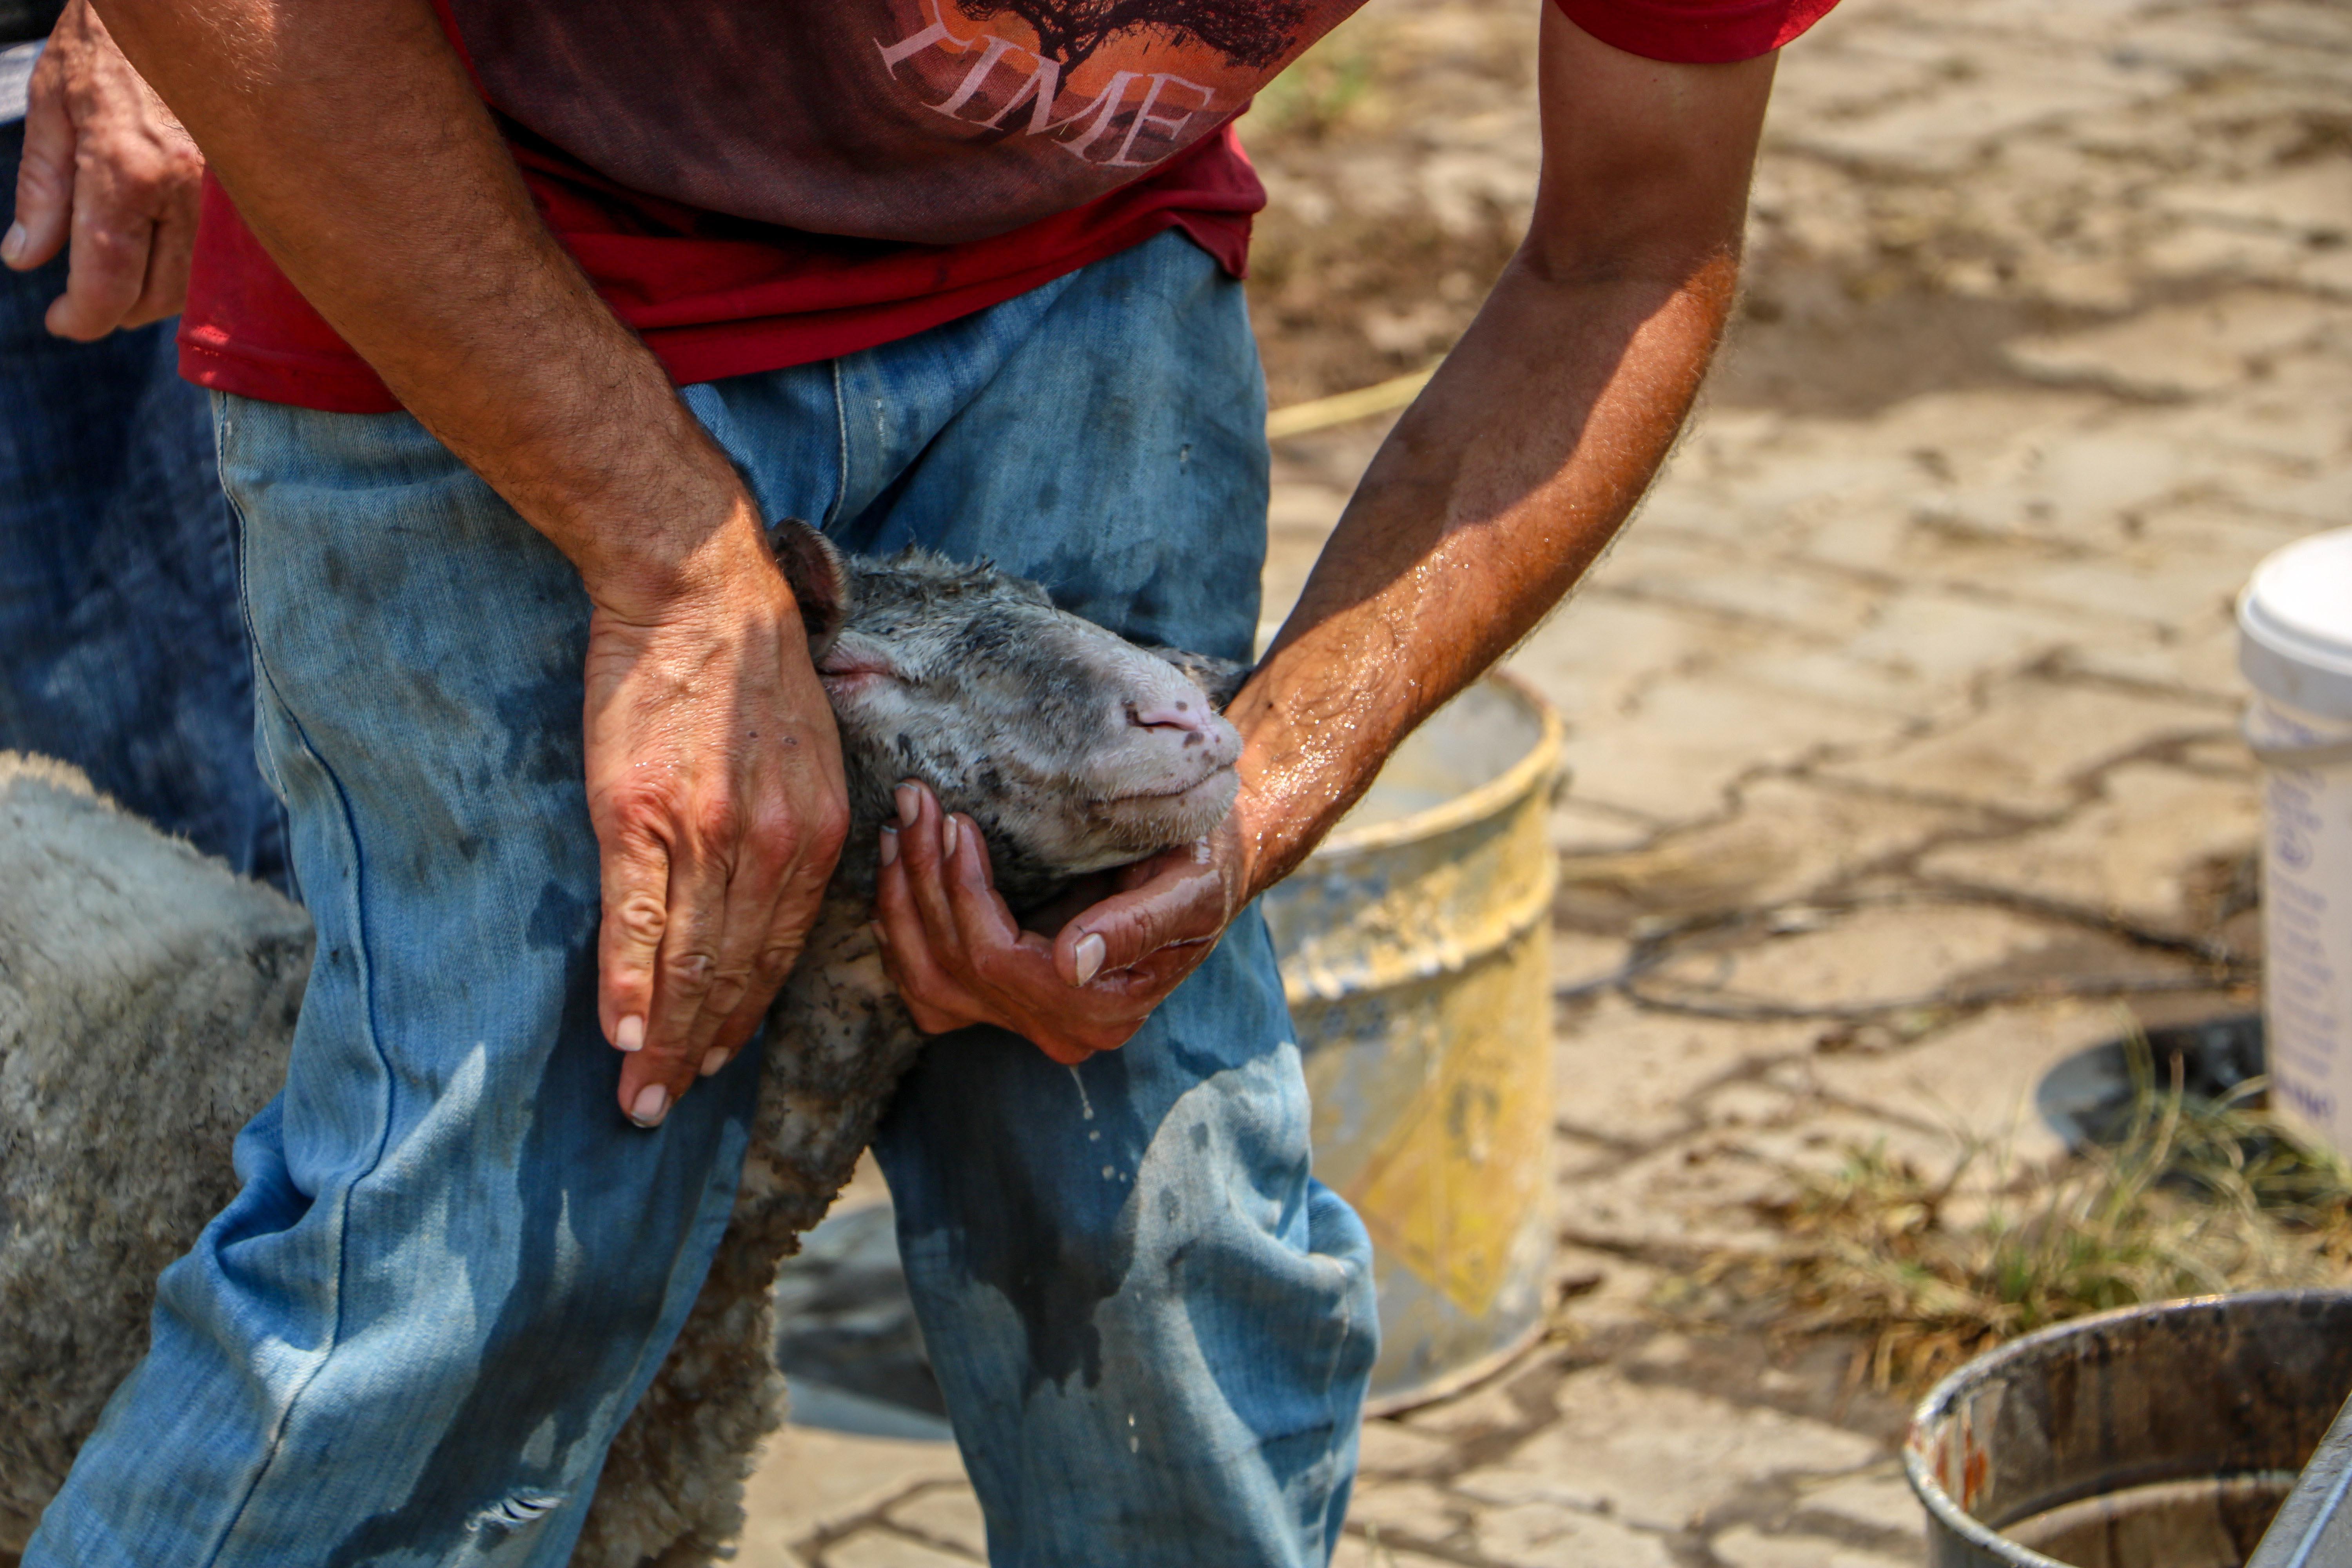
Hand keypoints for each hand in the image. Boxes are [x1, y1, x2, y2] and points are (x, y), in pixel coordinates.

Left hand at [1, 0, 202, 338]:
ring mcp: (223, 193)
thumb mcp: (52, 106)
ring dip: (154, 295)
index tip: (61, 323)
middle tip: (83, 302)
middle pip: (156, 294)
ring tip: (118, 275)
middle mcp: (184, 191)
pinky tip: (159, 253)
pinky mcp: (244, 190)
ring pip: (193, 282)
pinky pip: (217, 255)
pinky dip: (187, 270)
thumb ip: (41, 189)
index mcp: (127, 171)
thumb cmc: (105, 45)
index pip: (110, 279)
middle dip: (115, 310)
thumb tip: (24, 260)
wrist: (185, 9)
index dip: (84, 317)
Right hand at [585, 522, 848, 1126]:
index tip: (717, 1066)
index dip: (743, 1017)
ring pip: (689, 961)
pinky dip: (632, 986)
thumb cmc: (747, 669)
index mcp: (817, 836)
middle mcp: (773, 847)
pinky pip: (639, 921)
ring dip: (664, 1040)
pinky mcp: (641, 815)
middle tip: (666, 1108)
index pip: (778, 954)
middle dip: (701, 1051)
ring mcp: (708, 835)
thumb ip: (791, 833)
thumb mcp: (804, 758)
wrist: (699, 590)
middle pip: (734, 974)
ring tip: (640, 1095)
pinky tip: (624, 1036)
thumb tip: (762, 899)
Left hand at [871, 780, 1253, 1065]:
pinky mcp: (1004, 1003)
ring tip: (898, 831)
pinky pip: (928, 989)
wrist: (1203, 869)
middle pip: (955, 970)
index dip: (965, 893)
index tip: (955, 820)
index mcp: (1106, 1009)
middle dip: (922, 882)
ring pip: (928, 984)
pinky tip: (896, 882)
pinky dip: (902, 937)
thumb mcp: (1191, 886)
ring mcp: (1028, 1023)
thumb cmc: (1202, 866)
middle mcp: (1062, 1031)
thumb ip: (1140, 924)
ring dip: (900, 905)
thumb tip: (1071, 963)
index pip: (1001, 963)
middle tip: (913, 802)